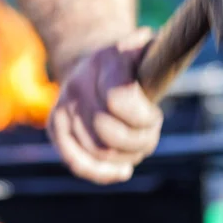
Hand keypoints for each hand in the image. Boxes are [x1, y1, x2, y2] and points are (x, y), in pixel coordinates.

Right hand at [47, 28, 162, 184]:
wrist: (92, 62)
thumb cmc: (130, 62)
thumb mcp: (146, 49)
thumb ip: (159, 50)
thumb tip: (166, 49)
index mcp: (105, 63)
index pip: (120, 102)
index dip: (144, 118)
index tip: (155, 115)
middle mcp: (78, 85)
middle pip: (110, 135)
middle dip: (140, 141)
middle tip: (151, 132)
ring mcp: (64, 107)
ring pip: (99, 152)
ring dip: (129, 156)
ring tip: (141, 145)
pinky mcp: (56, 127)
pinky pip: (76, 162)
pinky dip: (102, 173)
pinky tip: (124, 170)